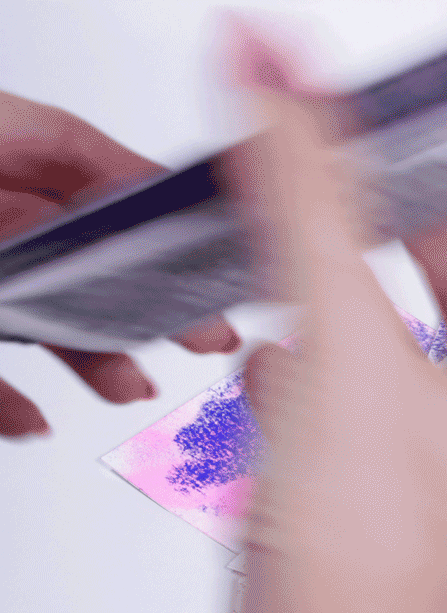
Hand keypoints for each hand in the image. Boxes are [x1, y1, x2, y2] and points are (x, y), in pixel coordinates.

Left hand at [0, 91, 241, 437]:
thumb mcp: (3, 144)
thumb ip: (67, 158)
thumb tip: (141, 187)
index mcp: (2, 151)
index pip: (95, 167)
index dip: (158, 203)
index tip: (212, 241)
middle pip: (87, 257)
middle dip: (149, 301)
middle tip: (205, 331)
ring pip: (43, 318)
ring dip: (95, 359)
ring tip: (131, 384)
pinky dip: (14, 402)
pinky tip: (37, 420)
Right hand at [196, 30, 446, 612]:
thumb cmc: (369, 567)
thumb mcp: (343, 349)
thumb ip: (310, 210)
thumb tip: (286, 95)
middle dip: (433, 238)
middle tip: (395, 187)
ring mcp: (427, 473)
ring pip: (405, 358)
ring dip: (361, 309)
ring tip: (319, 270)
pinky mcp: (365, 506)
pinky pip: (349, 414)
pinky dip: (314, 380)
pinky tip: (274, 378)